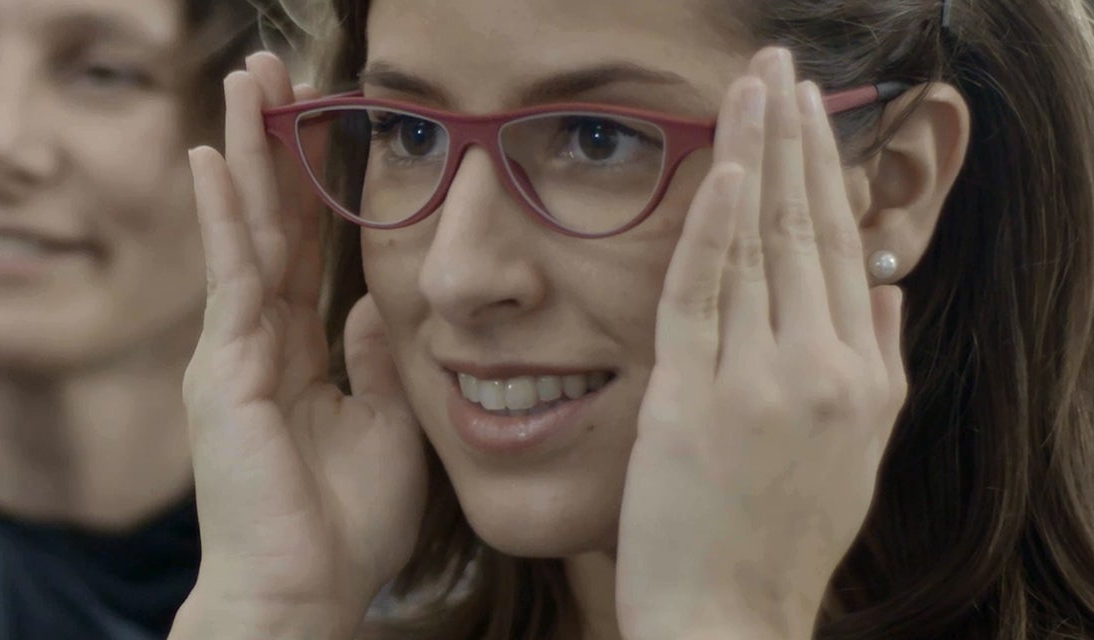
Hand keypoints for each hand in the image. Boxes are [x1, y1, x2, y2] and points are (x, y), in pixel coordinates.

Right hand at [172, 52, 427, 638]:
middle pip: (267, 225)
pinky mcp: (223, 367)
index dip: (310, 187)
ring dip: (244, 153)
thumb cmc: (341, 531)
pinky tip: (213, 156)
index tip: (318, 122)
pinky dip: (223, 214)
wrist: (301, 593)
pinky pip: (229, 274)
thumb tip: (372, 306)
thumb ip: (373, 362)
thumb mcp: (385, 428)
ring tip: (242, 83)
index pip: (303, 251)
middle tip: (266, 71)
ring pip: (244, 232)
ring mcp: (232, 353)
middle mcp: (256, 344)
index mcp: (297, 359)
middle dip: (268, 146)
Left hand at [616, 49, 909, 637]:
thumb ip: (875, 364)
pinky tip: (717, 167)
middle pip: (807, 231)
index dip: (824, 173)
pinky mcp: (692, 399)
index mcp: (866, 379)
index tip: (811, 112)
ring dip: (754, 156)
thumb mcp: (857, 454)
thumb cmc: (781, 538)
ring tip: (753, 87)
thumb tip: (880, 290)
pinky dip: (711, 225)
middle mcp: (824, 371)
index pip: (843, 249)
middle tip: (783, 66)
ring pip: (759, 248)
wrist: (730, 619)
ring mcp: (759, 383)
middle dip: (795, 140)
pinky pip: (703, 293)